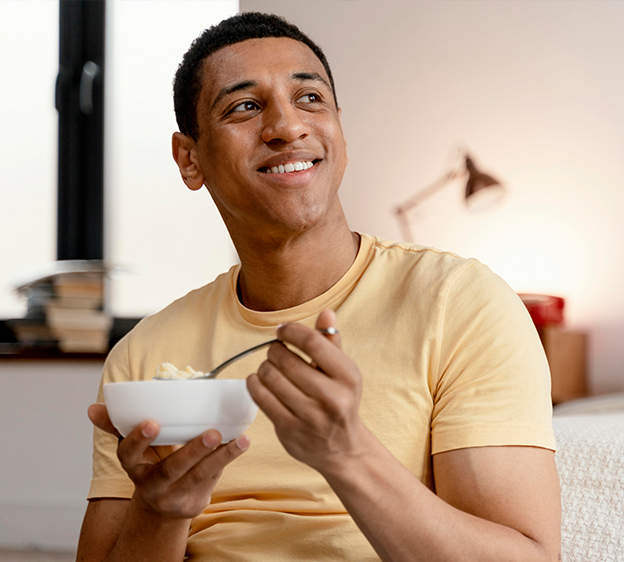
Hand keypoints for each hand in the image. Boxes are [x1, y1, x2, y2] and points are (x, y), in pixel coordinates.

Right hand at [88, 404, 249, 518]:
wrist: (159, 508)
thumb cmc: (150, 466)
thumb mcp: (132, 450)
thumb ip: (118, 426)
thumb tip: (92, 408)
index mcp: (133, 466)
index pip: (129, 454)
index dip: (139, 440)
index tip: (152, 423)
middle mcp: (151, 485)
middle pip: (171, 469)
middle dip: (192, 452)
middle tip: (212, 433)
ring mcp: (173, 497)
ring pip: (198, 476)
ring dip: (221, 457)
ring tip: (241, 440)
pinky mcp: (193, 503)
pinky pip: (212, 480)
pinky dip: (227, 461)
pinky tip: (241, 444)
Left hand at [246, 310, 366, 473]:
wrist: (342, 448)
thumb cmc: (340, 401)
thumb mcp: (343, 371)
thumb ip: (331, 342)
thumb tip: (326, 313)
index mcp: (348, 376)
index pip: (312, 342)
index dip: (291, 331)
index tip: (283, 331)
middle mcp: (332, 397)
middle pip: (286, 359)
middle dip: (275, 350)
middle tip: (276, 352)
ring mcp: (309, 416)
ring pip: (270, 377)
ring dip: (264, 367)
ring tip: (271, 368)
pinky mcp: (289, 430)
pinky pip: (260, 397)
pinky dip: (254, 383)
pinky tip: (261, 381)